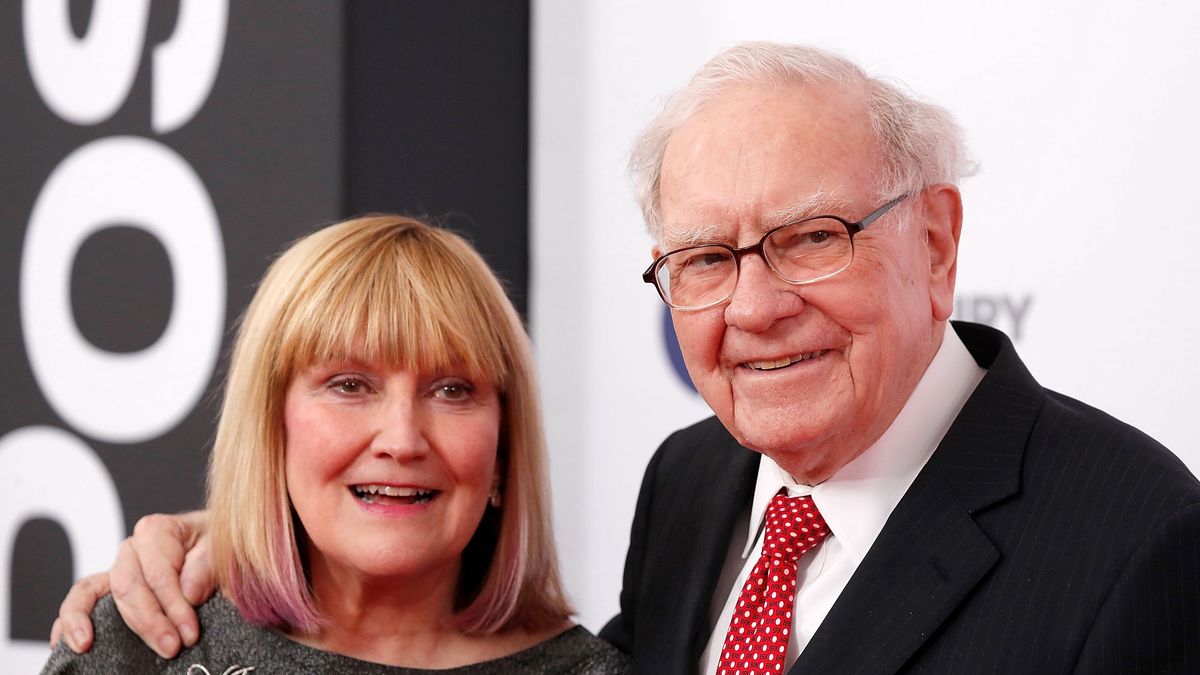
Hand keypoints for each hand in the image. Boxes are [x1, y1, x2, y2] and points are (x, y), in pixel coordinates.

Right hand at [49, 510, 213, 657]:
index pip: (158, 573)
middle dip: (149, 621)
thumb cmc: (218, 545)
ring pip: (97, 595)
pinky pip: (82, 601)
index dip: (173, 605)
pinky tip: (70, 643)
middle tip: (172, 647)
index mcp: (157, 531)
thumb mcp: (222, 547)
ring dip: (97, 623)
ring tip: (90, 646)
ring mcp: (118, 569)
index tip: (189, 631)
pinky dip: (69, 621)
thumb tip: (189, 592)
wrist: (216, 547)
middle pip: (129, 587)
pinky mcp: (111, 590)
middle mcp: (132, 549)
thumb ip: (207, 565)